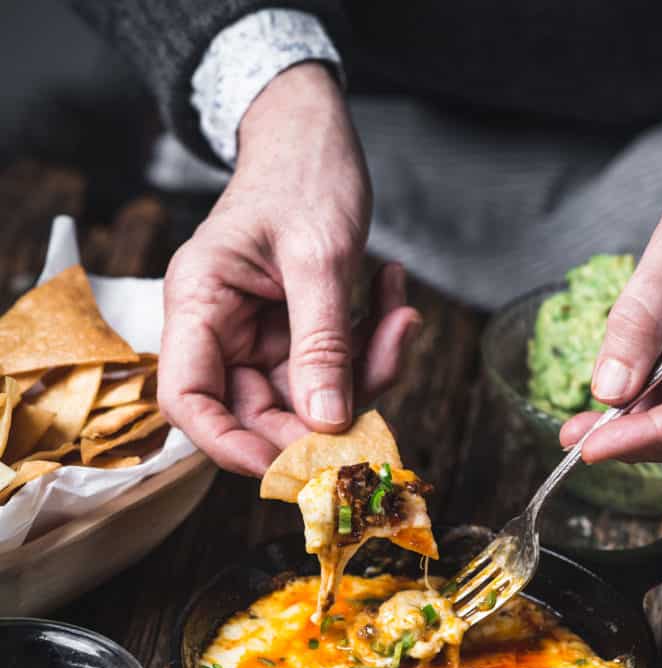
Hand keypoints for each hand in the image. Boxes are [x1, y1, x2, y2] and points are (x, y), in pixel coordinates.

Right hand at [157, 63, 421, 475]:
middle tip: (381, 379)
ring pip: (308, 395)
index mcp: (199, 303)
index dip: (226, 444)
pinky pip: (335, 368)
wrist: (315, 136)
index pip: (188, 397)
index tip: (282, 465)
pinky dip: (373, 347)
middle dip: (324, 409)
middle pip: (258, 409)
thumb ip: (321, 342)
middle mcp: (223, 329)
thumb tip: (326, 422)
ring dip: (365, 371)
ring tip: (400, 314)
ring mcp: (261, 336)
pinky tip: (394, 297)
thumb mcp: (319, 256)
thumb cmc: (304, 174)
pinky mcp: (297, 336)